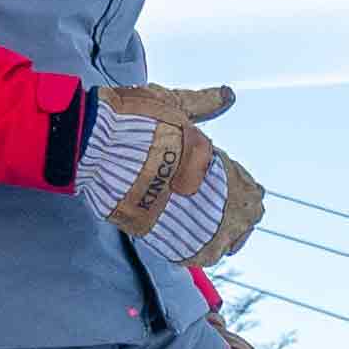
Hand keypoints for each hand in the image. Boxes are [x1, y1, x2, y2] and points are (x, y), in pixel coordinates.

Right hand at [64, 76, 264, 270]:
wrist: (97, 143)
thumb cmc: (134, 118)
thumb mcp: (176, 104)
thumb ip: (205, 103)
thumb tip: (229, 94)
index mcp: (215, 160)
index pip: (250, 189)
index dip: (245, 192)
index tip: (233, 190)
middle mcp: (209, 191)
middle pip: (244, 219)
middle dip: (238, 217)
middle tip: (221, 213)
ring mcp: (188, 216)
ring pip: (224, 241)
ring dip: (221, 236)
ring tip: (208, 229)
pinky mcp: (164, 236)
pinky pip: (195, 254)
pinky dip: (197, 251)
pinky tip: (193, 243)